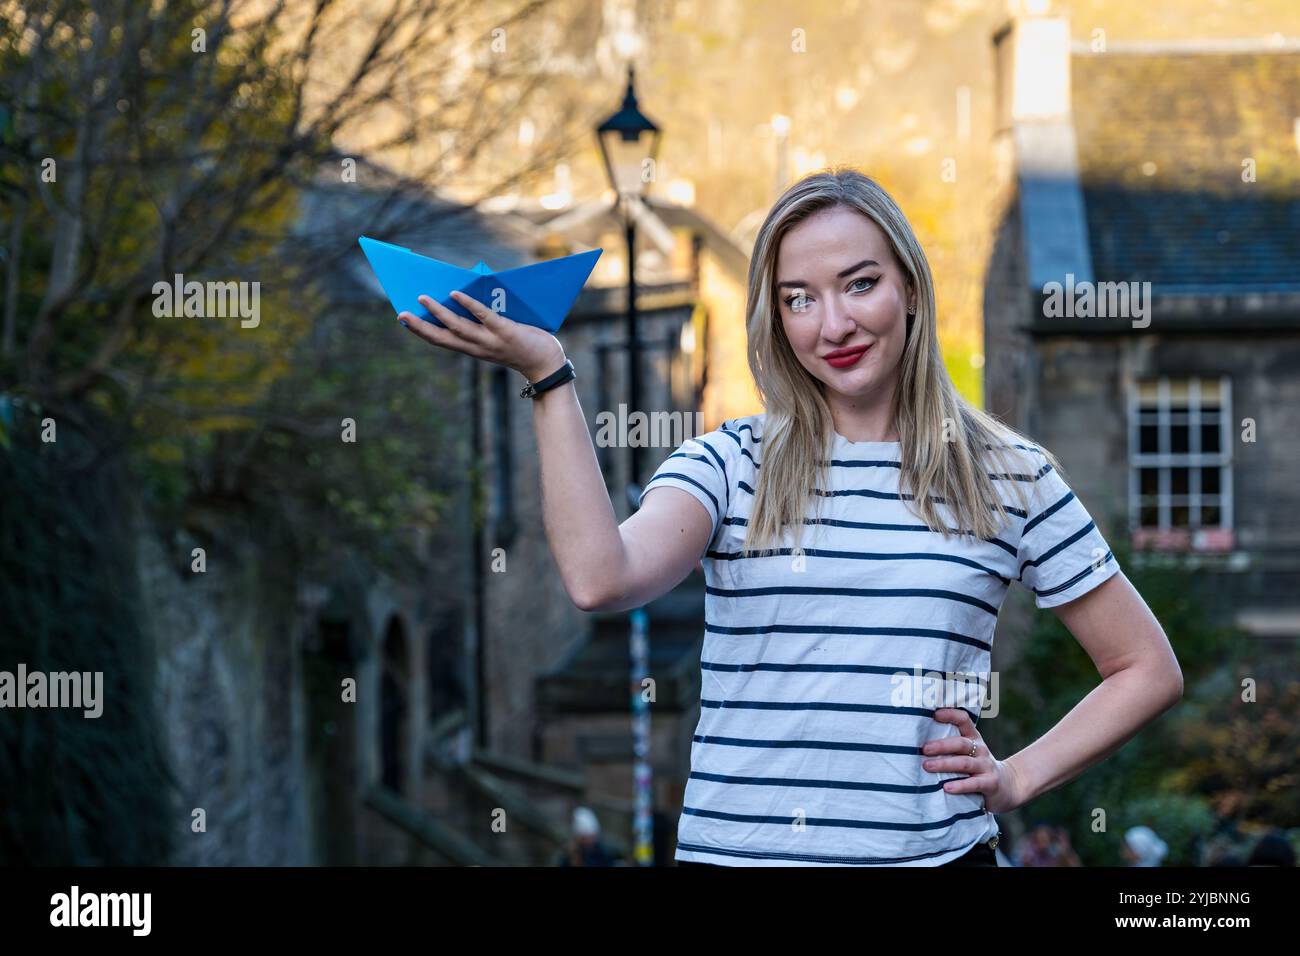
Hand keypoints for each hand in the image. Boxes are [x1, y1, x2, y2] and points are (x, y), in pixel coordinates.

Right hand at [398, 289, 565, 380]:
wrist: (546, 364)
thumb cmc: (522, 347)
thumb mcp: (496, 339)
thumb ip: (482, 324)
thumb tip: (463, 296)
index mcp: (474, 350)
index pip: (443, 341)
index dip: (423, 332)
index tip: (405, 321)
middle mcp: (478, 348)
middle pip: (443, 337)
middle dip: (420, 326)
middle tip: (401, 314)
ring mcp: (490, 340)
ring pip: (458, 326)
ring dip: (438, 312)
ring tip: (422, 298)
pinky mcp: (505, 331)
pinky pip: (483, 316)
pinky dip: (468, 305)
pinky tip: (454, 294)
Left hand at [921, 707, 1027, 813]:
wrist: (1007, 787)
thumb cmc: (976, 767)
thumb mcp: (967, 753)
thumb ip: (949, 747)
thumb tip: (915, 742)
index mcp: (973, 738)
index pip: (964, 720)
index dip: (951, 715)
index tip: (934, 714)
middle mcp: (980, 749)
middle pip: (961, 743)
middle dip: (941, 745)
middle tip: (924, 749)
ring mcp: (986, 766)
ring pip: (964, 763)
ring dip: (945, 764)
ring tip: (927, 766)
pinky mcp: (990, 783)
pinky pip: (974, 783)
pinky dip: (960, 786)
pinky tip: (946, 788)